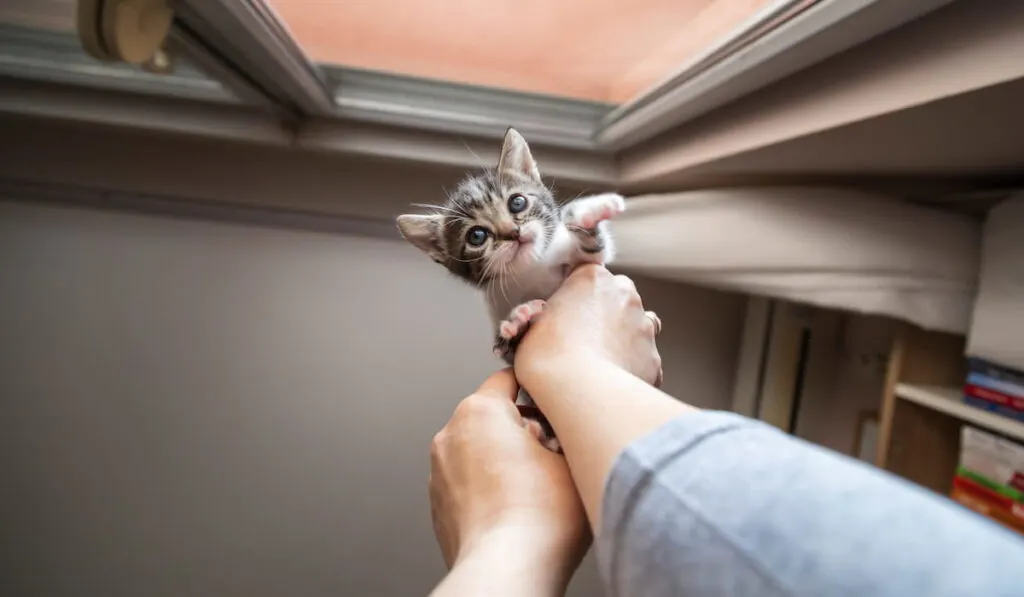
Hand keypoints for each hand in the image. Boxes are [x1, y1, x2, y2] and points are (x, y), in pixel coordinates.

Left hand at [429, 369, 588, 583]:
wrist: (509, 569)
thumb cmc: (543, 515)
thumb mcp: (572, 455)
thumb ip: (564, 430)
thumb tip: (563, 430)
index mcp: (480, 411)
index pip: (508, 379)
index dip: (537, 389)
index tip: (554, 402)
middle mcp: (451, 435)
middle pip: (492, 417)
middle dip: (521, 429)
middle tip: (553, 452)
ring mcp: (440, 473)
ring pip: (478, 451)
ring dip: (503, 460)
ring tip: (536, 486)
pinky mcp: (439, 506)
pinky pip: (468, 483)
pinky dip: (488, 488)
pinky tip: (516, 508)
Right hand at [516, 265, 662, 386]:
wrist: (576, 388)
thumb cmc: (546, 355)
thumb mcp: (532, 323)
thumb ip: (549, 315)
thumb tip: (550, 324)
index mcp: (593, 278)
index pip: (590, 277)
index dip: (578, 297)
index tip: (568, 314)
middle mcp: (624, 295)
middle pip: (620, 297)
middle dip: (607, 313)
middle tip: (584, 337)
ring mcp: (643, 326)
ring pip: (639, 326)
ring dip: (624, 338)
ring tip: (601, 360)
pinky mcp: (653, 357)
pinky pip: (644, 360)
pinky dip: (632, 368)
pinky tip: (614, 380)